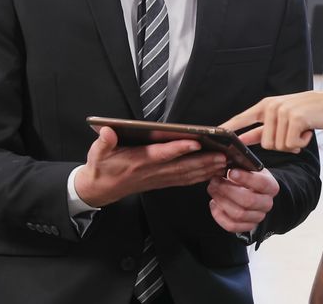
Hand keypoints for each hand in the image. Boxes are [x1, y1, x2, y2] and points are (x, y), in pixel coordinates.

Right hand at [75, 126, 228, 206]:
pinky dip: (200, 177)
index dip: (178, 149)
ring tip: (225, 162)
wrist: (100, 190)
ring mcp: (158, 179)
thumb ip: (104, 143)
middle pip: (181, 166)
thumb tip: (107, 131)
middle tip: (223, 155)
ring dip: (206, 170)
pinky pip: (184, 180)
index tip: (195, 142)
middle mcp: (152, 171)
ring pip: (186, 175)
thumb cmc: (101, 168)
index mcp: (137, 161)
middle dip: (203, 161)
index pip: (161, 154)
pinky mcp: (162, 182)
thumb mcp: (97, 153)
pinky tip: (213, 172)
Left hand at [208, 168, 279, 233]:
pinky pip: (231, 226)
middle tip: (215, 181)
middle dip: (227, 190)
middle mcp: (267, 203)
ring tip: (212, 189)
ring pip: (238, 214)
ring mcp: (258, 217)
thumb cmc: (250, 178)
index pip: (261, 183)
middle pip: (248, 201)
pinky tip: (214, 203)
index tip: (230, 172)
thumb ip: (241, 166)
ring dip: (221, 201)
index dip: (245, 178)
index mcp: (271, 186)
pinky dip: (219, 216)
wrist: (255, 193)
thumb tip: (226, 163)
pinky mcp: (248, 226)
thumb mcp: (250, 168)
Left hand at [221, 91, 322, 152]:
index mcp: (266, 105)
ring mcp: (283, 111)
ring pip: (278, 146)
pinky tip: (308, 131)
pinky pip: (291, 145)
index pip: (242, 118)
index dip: (228, 128)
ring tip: (302, 130)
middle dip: (282, 145)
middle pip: (266, 144)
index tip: (213, 135)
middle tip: (295, 134)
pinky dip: (302, 143)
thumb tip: (243, 140)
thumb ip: (263, 128)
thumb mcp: (283, 117)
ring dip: (293, 144)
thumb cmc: (308, 114)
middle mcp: (271, 106)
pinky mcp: (295, 118)